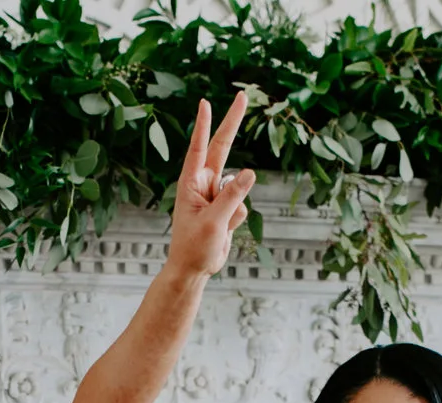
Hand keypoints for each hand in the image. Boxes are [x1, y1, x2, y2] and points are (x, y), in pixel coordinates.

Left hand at [162, 95, 257, 279]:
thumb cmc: (194, 247)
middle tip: (243, 95)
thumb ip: (232, 196)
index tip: (205, 102)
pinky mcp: (227, 206)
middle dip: (232, 121)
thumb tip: (250, 171)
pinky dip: (235, 220)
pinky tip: (222, 232)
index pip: (199, 148)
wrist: (193, 269)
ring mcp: (216, 194)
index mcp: (191, 182)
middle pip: (222, 147)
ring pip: (239, 189)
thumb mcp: (213, 222)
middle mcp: (204, 183)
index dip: (204, 124)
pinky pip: (242, 206)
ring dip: (232, 210)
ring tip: (215, 230)